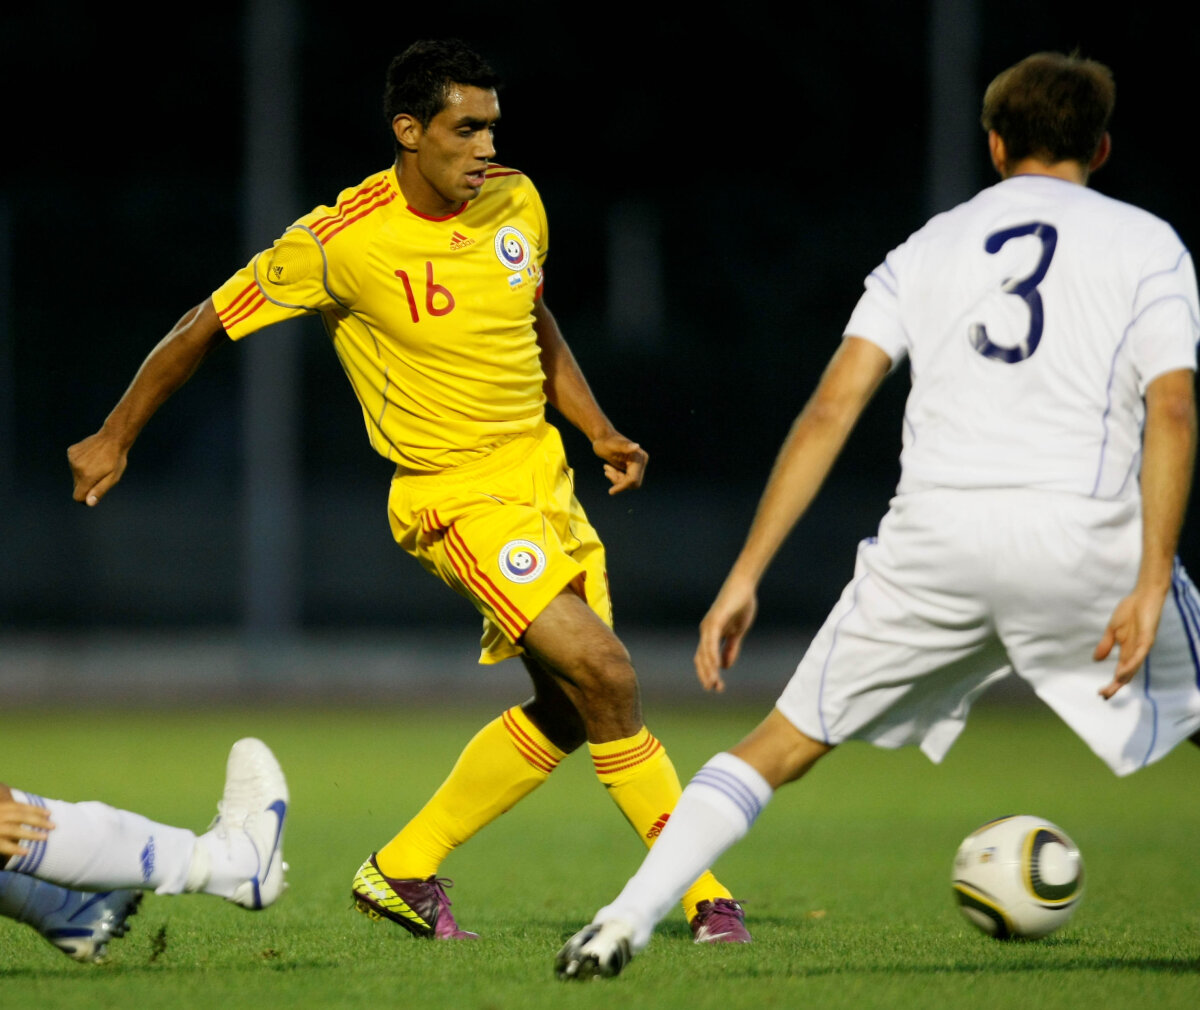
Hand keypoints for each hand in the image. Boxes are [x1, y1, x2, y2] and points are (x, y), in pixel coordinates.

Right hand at [0, 800, 53, 856]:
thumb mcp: (0, 815)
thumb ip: (8, 814)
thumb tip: (30, 814)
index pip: (18, 807)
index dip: (35, 809)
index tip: (50, 813)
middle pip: (19, 816)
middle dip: (38, 820)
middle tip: (53, 826)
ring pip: (13, 830)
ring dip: (31, 834)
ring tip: (45, 837)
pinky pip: (2, 846)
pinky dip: (14, 849)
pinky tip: (27, 852)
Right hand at [68, 431, 127, 505]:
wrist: (113, 437)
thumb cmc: (116, 459)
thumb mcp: (113, 478)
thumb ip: (99, 490)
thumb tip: (88, 503)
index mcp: (87, 476)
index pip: (78, 497)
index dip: (86, 498)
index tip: (94, 494)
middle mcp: (76, 468)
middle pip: (77, 486)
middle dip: (87, 485)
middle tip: (100, 475)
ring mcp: (72, 458)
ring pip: (75, 475)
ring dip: (84, 473)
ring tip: (97, 463)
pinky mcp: (71, 451)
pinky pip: (74, 464)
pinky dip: (81, 463)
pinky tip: (92, 456)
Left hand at [591, 433, 647, 495]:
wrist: (602, 438)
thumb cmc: (605, 441)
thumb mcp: (612, 445)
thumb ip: (624, 446)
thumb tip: (636, 446)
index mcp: (639, 457)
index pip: (633, 479)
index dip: (622, 486)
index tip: (610, 491)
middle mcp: (642, 461)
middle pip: (632, 483)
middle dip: (619, 481)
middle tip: (607, 471)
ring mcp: (638, 465)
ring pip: (629, 483)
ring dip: (616, 478)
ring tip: (607, 467)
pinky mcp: (633, 468)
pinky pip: (626, 481)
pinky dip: (616, 477)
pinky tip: (609, 468)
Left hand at [695, 576, 758, 692]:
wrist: (744, 586)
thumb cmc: (741, 605)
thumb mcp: (737, 632)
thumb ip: (731, 648)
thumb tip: (725, 666)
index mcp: (710, 635)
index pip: (704, 659)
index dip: (709, 673)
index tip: (716, 687)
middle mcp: (706, 631)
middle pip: (701, 658)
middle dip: (707, 675)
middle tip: (714, 689)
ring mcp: (709, 625)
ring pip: (705, 652)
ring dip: (709, 669)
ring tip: (714, 683)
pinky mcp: (715, 619)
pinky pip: (711, 640)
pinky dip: (712, 653)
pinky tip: (716, 665)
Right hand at [1093, 584, 1167, 699]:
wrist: (1144, 596)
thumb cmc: (1130, 610)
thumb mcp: (1112, 630)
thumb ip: (1105, 644)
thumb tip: (1096, 659)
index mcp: (1127, 650)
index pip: (1120, 671)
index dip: (1111, 683)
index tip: (1100, 693)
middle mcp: (1135, 652)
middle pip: (1126, 674)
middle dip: (1115, 686)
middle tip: (1104, 696)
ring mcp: (1142, 646)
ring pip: (1133, 668)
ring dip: (1122, 679)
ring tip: (1112, 687)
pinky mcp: (1147, 639)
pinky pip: (1139, 655)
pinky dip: (1131, 665)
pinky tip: (1122, 672)